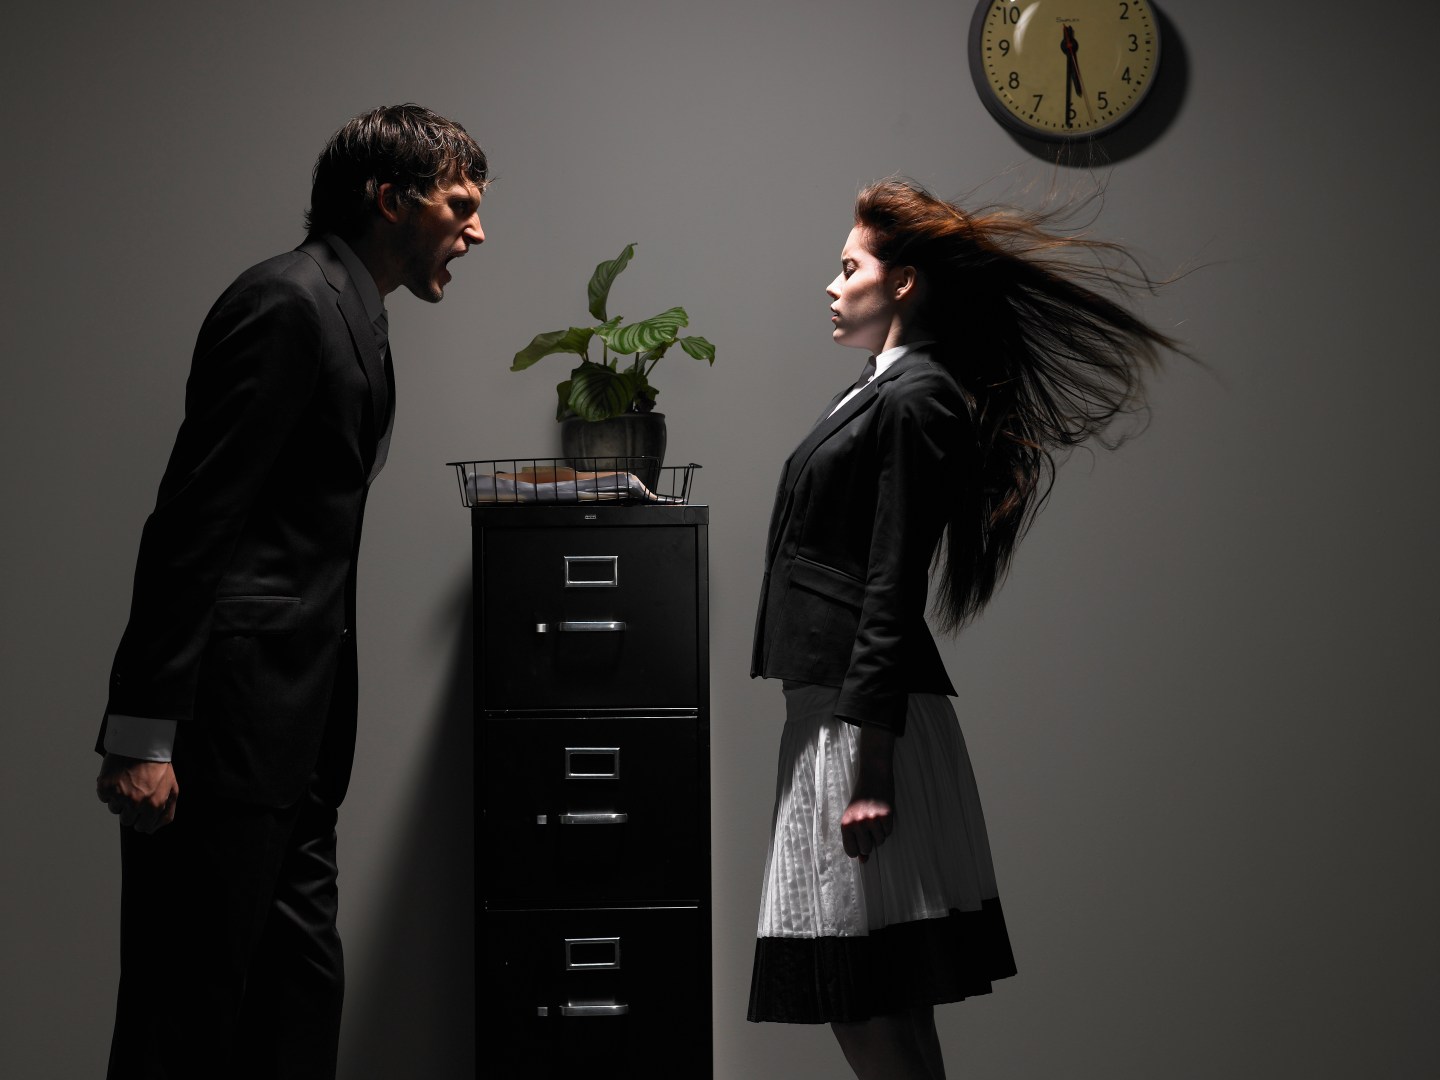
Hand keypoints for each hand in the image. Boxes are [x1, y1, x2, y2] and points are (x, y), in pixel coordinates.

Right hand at [96, 754, 178, 832]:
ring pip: (115, 810)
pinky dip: (109, 790)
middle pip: (127, 820)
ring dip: (119, 799)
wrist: (143, 744)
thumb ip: (166, 812)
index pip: (143, 827)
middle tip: (135, 794)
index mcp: (154, 805)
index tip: (141, 812)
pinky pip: (104, 798)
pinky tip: (118, 778)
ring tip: (128, 783)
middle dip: (130, 810)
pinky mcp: (106, 788)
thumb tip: (152, 829)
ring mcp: (120, 796)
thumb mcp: (172, 789)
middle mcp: (136, 803)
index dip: (142, 820)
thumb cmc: (158, 766)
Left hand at [840, 724, 895, 862]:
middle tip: (869, 826)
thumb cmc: (861, 799)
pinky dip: (887, 826)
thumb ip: (856, 839)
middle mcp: (857, 823)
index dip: (858, 849)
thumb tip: (863, 860)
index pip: (851, 851)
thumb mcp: (854, 818)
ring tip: (875, 817)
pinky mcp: (885, 815)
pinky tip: (883, 813)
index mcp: (845, 824)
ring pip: (880, 841)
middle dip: (870, 841)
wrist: (873, 775)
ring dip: (880, 833)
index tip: (860, 840)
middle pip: (867, 849)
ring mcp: (872, 820)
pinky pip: (888, 832)